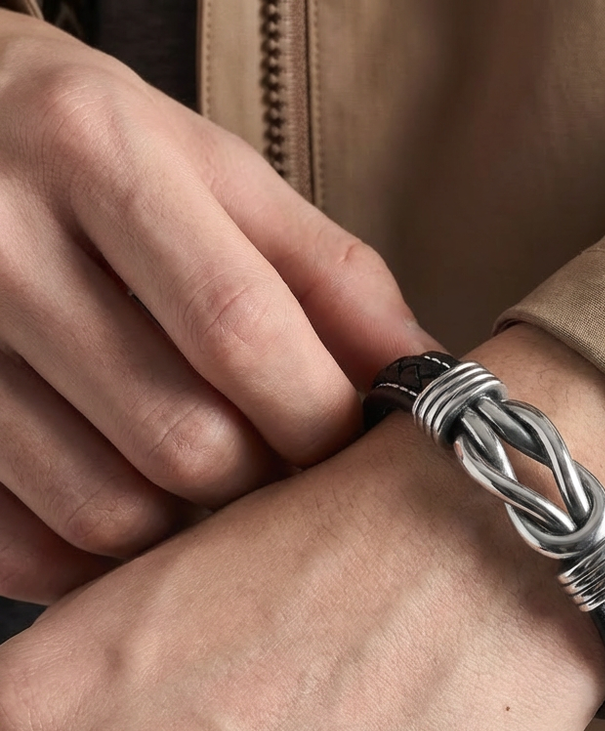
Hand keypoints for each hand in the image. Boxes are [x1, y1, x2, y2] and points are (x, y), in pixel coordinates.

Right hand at [0, 11, 434, 603]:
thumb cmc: (109, 158)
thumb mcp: (224, 178)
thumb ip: (330, 276)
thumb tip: (425, 376)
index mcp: (99, 158)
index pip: (240, 330)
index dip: (318, 416)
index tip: (349, 444)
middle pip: (183, 440)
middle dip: (264, 482)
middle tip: (279, 461)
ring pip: (107, 512)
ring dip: (189, 529)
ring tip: (208, 479)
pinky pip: (23, 550)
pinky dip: (98, 559)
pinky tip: (129, 501)